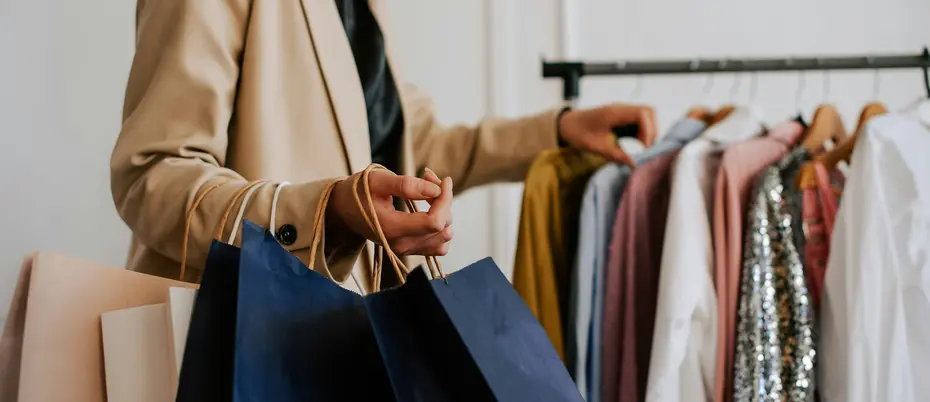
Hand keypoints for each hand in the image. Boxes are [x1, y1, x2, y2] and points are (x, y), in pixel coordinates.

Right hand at [328, 168, 453, 255]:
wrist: (343, 211)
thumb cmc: (358, 192)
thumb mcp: (378, 181)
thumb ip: (406, 185)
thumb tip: (436, 189)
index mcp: (392, 229)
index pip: (434, 222)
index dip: (445, 199)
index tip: (443, 180)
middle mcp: (401, 245)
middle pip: (442, 228)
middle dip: (444, 200)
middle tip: (428, 177)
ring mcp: (406, 251)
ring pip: (444, 237)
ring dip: (444, 212)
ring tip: (429, 192)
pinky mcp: (411, 250)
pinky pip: (438, 244)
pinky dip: (440, 225)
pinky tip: (430, 208)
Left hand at [558, 104, 657, 165]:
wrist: (567, 124)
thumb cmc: (578, 133)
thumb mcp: (597, 147)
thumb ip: (617, 155)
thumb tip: (635, 164)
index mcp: (615, 112)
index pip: (643, 113)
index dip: (648, 131)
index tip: (645, 148)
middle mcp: (621, 109)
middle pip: (649, 113)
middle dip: (651, 132)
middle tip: (644, 149)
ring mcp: (622, 111)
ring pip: (646, 117)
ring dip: (647, 132)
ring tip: (640, 149)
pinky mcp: (622, 117)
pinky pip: (638, 122)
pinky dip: (641, 133)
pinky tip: (635, 145)